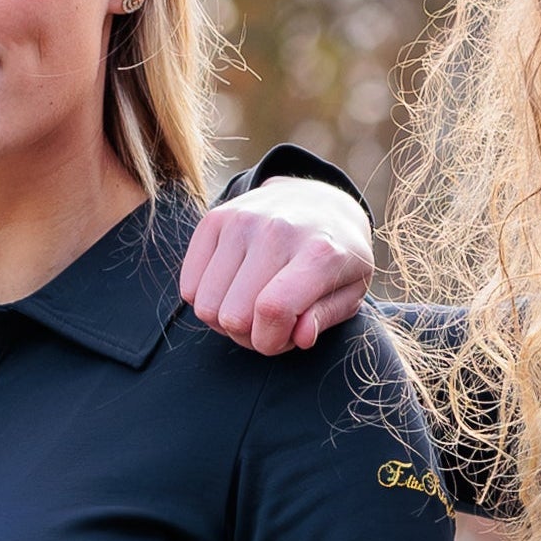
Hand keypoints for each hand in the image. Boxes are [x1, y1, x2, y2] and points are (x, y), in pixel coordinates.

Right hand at [180, 175, 374, 352]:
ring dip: (226, 320)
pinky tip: (233, 289)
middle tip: (270, 322)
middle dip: (249, 335)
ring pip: (206, 305)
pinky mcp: (214, 219)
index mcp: (320, 252)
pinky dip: (207, 299)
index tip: (283, 340)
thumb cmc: (336, 256)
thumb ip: (325, 318)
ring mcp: (240, 221)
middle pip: (233, 315)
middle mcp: (277, 230)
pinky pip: (189, 286)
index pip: (273, 309)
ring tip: (251, 306)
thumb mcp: (352, 291)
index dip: (270, 341)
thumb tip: (299, 337)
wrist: (318, 198)